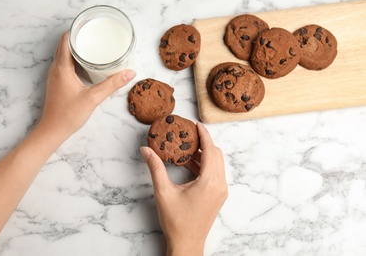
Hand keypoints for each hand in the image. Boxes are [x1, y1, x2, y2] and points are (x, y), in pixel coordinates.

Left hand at [38, 31, 135, 138]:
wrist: (53, 130)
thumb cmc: (68, 115)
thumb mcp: (93, 98)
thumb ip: (112, 84)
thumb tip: (129, 73)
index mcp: (62, 67)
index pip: (66, 40)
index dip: (77, 31)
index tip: (91, 29)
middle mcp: (56, 68)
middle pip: (65, 45)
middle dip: (80, 38)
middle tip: (96, 37)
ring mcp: (56, 75)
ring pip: (65, 54)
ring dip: (77, 49)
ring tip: (94, 47)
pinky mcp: (58, 82)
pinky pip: (65, 64)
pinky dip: (76, 59)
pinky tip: (87, 64)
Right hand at [140, 122, 227, 255]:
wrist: (187, 243)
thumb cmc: (176, 221)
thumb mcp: (163, 192)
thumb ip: (155, 168)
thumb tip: (146, 150)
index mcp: (209, 182)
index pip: (210, 150)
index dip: (204, 135)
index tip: (196, 124)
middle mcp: (220, 185)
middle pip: (216, 155)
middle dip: (203, 143)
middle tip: (188, 136)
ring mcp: (221, 191)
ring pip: (216, 164)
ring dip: (203, 155)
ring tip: (186, 150)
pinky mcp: (218, 196)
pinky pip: (215, 174)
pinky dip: (204, 166)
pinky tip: (189, 165)